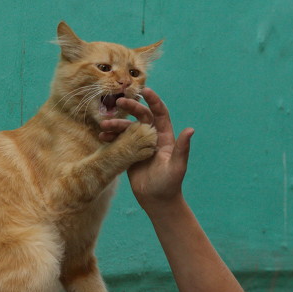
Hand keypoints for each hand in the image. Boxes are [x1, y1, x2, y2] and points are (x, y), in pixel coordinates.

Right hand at [100, 88, 193, 210]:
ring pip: (127, 129)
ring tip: (104, 125)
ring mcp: (139, 145)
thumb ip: (182, 148)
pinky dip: (111, 138)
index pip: (160, 114)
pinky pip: (119, 141)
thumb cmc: (170, 184)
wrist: (157, 200)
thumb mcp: (177, 165)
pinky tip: (102, 137)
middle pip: (141, 117)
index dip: (154, 101)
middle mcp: (152, 138)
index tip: (145, 91)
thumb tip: (190, 130)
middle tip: (119, 102)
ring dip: (116, 125)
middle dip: (131, 107)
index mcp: (165, 137)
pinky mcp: (129, 154)